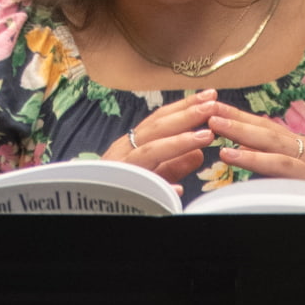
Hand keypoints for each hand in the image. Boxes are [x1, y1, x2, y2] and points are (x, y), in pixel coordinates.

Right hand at [105, 91, 221, 181]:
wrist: (92, 207)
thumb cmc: (123, 188)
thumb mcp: (155, 173)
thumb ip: (175, 164)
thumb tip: (198, 153)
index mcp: (134, 142)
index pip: (162, 119)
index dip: (186, 106)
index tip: (209, 97)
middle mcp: (126, 149)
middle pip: (158, 127)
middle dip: (187, 115)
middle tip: (212, 106)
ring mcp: (122, 167)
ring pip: (151, 150)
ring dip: (180, 142)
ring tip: (205, 136)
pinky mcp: (120, 188)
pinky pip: (142, 184)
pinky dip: (159, 185)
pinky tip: (178, 188)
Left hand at [206, 105, 304, 193]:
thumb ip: (279, 165)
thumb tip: (248, 155)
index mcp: (302, 147)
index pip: (265, 127)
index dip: (239, 117)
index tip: (212, 107)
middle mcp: (304, 148)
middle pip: (264, 127)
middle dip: (233, 116)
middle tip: (203, 107)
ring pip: (269, 141)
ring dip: (239, 131)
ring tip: (212, 125)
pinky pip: (278, 166)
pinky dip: (253, 160)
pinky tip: (232, 156)